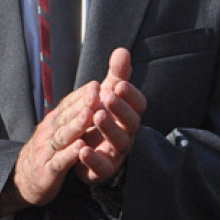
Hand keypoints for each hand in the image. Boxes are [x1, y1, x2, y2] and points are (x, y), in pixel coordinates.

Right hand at [0, 81, 100, 216]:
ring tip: (90, 113)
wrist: (22, 181)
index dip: (81, 95)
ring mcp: (46, 151)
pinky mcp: (48, 171)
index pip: (67, 106)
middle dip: (81, 103)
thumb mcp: (55, 133)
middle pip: (65, 116)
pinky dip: (70, 154)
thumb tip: (89, 99)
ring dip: (76, 124)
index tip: (97, 84)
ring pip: (63, 135)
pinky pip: (60, 161)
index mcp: (52, 124)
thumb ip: (69, 117)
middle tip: (98, 90)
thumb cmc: (45, 154)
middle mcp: (47, 134)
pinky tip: (82, 147)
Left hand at [76, 47, 145, 184]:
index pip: (138, 104)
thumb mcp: (105, 94)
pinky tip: (82, 150)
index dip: (130, 94)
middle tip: (108, 96)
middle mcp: (126, 134)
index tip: (119, 83)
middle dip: (121, 109)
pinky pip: (102, 167)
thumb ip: (116, 75)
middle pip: (131, 123)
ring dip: (109, 129)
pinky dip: (94, 160)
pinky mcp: (103, 170)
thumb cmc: (100, 117)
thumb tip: (122, 50)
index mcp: (128, 115)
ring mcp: (116, 153)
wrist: (82, 150)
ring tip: (97, 115)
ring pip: (119, 143)